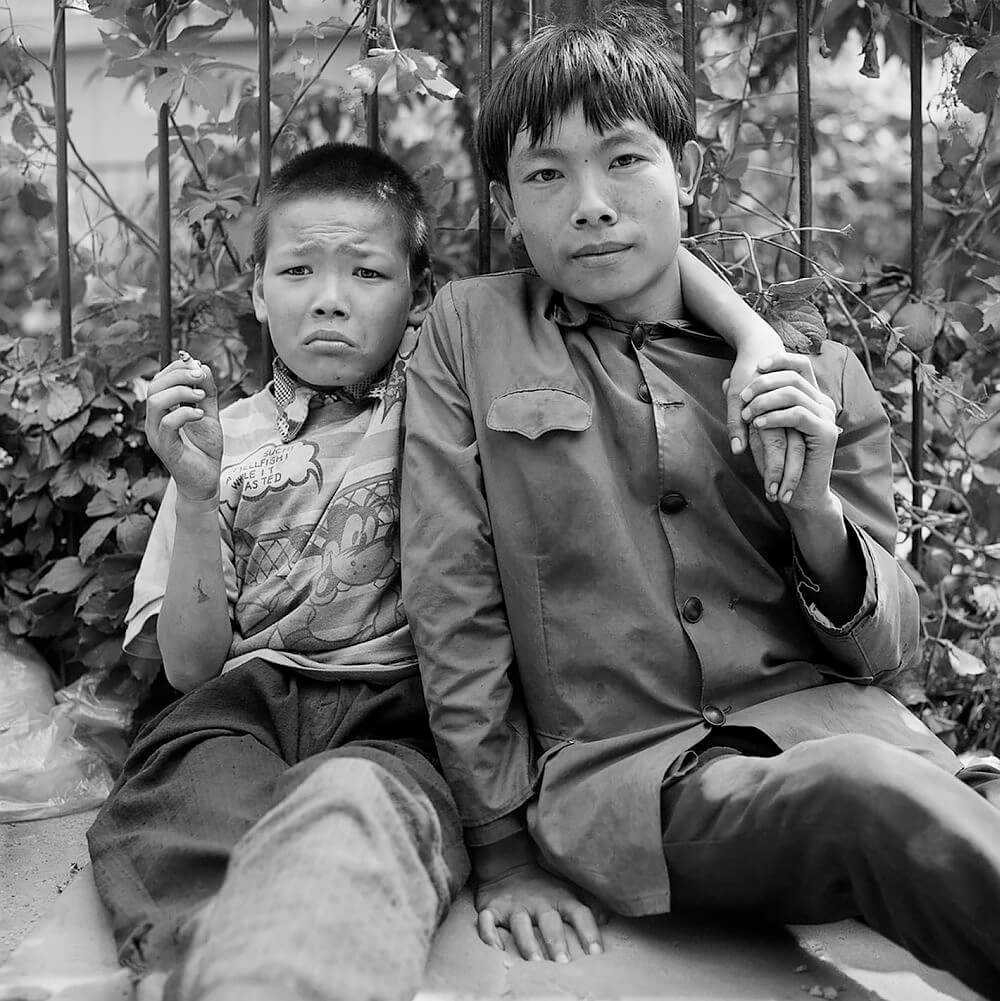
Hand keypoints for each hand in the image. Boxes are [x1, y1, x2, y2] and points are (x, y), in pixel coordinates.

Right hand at [144, 355, 222, 502]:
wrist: (207, 480)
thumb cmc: (204, 449)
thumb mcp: (209, 415)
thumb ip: (207, 393)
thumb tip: (203, 366)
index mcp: (163, 410)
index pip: (160, 380)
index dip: (176, 368)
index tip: (197, 367)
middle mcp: (155, 420)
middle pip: (154, 386)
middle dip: (178, 375)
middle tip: (200, 376)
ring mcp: (157, 434)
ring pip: (155, 401)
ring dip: (180, 392)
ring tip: (201, 396)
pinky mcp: (165, 447)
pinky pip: (167, 424)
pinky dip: (184, 414)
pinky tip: (200, 415)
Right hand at [475, 862, 604, 962]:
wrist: (509, 866)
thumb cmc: (546, 887)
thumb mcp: (569, 890)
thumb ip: (589, 904)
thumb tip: (607, 919)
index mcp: (560, 899)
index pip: (578, 913)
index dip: (588, 931)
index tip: (597, 952)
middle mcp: (539, 903)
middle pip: (549, 921)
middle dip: (556, 940)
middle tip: (563, 962)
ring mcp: (515, 907)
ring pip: (520, 924)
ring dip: (527, 942)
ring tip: (534, 961)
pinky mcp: (492, 909)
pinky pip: (487, 921)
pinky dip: (489, 934)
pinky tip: (495, 949)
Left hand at [738, 352, 839, 510]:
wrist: (802, 493)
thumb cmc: (778, 461)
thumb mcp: (758, 427)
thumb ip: (745, 404)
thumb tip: (725, 384)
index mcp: (810, 397)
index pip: (800, 364)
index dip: (779, 360)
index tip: (755, 367)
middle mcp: (822, 402)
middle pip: (793, 376)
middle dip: (762, 384)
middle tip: (741, 398)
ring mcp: (826, 416)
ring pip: (794, 393)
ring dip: (765, 401)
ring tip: (746, 415)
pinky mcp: (826, 433)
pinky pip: (798, 415)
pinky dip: (775, 416)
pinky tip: (758, 424)